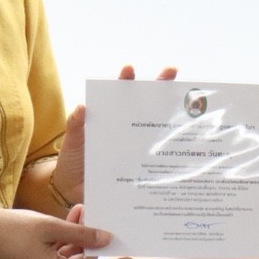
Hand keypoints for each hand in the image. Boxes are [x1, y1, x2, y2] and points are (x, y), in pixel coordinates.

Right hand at [0, 206, 132, 258]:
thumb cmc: (11, 228)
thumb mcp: (50, 227)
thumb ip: (80, 234)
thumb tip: (106, 240)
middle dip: (92, 242)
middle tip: (105, 221)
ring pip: (69, 255)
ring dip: (79, 236)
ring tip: (85, 211)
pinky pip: (57, 252)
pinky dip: (66, 237)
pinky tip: (73, 216)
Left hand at [51, 63, 177, 207]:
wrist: (73, 190)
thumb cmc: (72, 159)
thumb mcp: (73, 141)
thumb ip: (76, 125)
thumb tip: (82, 107)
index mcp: (111, 118)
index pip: (121, 94)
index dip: (127, 79)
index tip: (129, 68)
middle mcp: (128, 129)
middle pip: (148, 103)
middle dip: (161, 85)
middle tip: (172, 70)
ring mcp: (138, 147)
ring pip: (159, 127)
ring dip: (173, 116)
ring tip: (186, 105)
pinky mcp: (142, 167)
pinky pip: (158, 159)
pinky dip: (171, 152)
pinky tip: (184, 146)